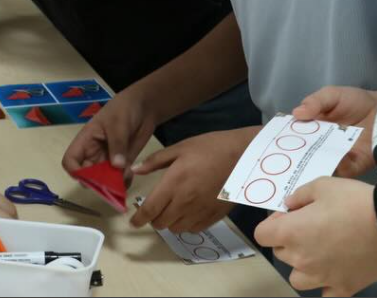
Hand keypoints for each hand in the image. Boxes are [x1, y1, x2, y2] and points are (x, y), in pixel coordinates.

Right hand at [62, 86, 157, 178]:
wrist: (144, 106)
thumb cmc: (124, 108)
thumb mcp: (118, 123)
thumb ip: (117, 144)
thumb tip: (117, 166)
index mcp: (86, 140)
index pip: (71, 160)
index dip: (75, 171)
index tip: (89, 178)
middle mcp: (94, 153)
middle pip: (87, 175)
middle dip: (96, 183)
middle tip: (111, 183)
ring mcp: (109, 160)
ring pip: (104, 181)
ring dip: (112, 185)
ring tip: (125, 176)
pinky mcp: (123, 163)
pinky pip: (119, 180)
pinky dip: (124, 183)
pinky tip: (131, 174)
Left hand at [128, 127, 253, 232]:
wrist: (243, 156)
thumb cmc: (210, 148)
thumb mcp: (180, 148)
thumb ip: (155, 161)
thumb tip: (135, 170)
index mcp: (173, 183)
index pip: (150, 209)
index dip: (138, 219)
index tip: (133, 222)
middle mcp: (185, 202)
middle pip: (161, 222)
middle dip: (153, 219)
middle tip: (154, 209)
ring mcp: (200, 211)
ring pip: (176, 229)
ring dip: (169, 222)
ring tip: (170, 210)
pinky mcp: (214, 216)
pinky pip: (194, 229)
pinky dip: (186, 225)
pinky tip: (187, 213)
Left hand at [254, 178, 376, 295]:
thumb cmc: (356, 202)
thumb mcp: (323, 185)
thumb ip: (299, 196)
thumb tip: (289, 205)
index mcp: (291, 232)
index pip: (262, 234)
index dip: (273, 223)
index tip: (289, 216)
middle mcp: (301, 259)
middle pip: (281, 253)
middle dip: (289, 240)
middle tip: (310, 227)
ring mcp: (321, 277)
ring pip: (297, 278)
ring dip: (303, 266)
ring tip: (319, 251)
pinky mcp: (343, 288)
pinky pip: (325, 293)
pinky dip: (326, 285)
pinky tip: (334, 272)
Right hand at [291, 86, 376, 178]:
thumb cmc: (357, 101)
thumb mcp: (332, 95)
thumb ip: (315, 102)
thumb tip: (295, 114)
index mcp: (313, 127)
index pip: (295, 135)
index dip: (284, 139)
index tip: (274, 142)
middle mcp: (321, 144)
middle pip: (304, 153)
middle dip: (294, 156)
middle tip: (284, 159)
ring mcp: (336, 156)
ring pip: (320, 164)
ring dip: (313, 164)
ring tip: (304, 164)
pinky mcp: (352, 166)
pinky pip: (342, 171)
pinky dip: (338, 167)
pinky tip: (335, 160)